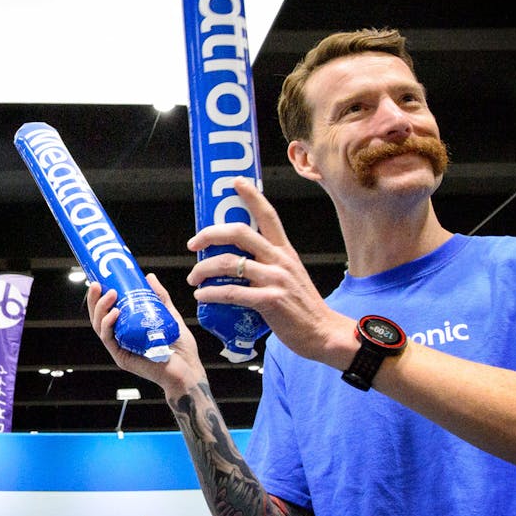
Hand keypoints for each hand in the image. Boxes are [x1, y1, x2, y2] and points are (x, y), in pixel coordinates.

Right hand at [85, 275, 205, 399]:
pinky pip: (108, 340)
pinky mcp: (122, 358)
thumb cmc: (181, 349)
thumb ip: (160, 298)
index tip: (100, 281)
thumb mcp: (169, 315)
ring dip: (101, 309)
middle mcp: (121, 339)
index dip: (100, 297)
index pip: (107, 312)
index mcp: (128, 330)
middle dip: (95, 300)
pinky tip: (114, 313)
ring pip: (99, 327)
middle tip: (97, 285)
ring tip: (110, 295)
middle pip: (99, 318)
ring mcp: (120, 349)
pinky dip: (108, 325)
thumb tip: (149, 277)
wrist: (189, 370)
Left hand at [185, 177, 351, 366]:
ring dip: (203, 270)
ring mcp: (275, 279)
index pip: (268, 215)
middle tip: (193, 244)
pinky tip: (202, 296)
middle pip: (239, 232)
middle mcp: (279, 260)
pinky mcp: (269, 300)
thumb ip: (267, 263)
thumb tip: (236, 258)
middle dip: (209, 234)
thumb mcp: (289, 275)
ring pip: (229, 263)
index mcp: (284, 251)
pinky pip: (231, 292)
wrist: (323, 333)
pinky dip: (211, 293)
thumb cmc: (302, 306)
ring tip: (193, 278)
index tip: (235, 183)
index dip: (251, 196)